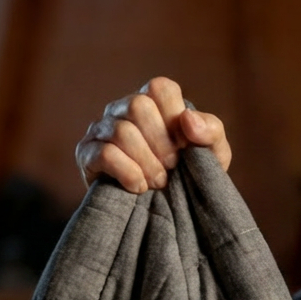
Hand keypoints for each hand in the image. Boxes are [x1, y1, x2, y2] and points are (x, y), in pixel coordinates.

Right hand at [75, 76, 231, 193]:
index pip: (161, 88)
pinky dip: (129, 173)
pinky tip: (140, 187)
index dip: (175, 118)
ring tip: (159, 182)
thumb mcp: (214, 153)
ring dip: (148, 163)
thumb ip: (211, 131)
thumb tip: (187, 117)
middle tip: (173, 168)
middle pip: (138, 105)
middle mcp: (123, 108)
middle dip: (162, 143)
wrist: (169, 210)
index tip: (185, 146)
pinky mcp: (86, 153)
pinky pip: (105, 154)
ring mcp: (101, 128)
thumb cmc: (192, 173)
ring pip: (121, 131)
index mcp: (154, 101)